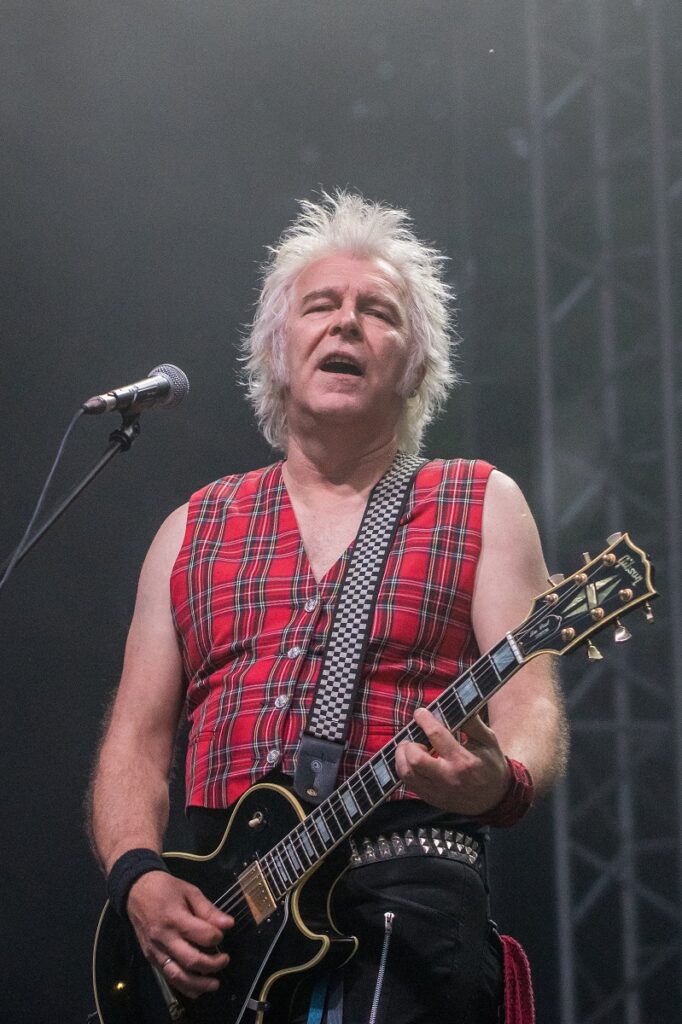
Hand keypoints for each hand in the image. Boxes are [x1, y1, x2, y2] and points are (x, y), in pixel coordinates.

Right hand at [126, 870, 233, 998]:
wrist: (136, 892)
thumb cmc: (165, 888)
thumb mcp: (190, 891)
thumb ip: (208, 910)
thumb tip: (229, 924)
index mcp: (175, 918)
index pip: (201, 935)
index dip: (216, 937)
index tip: (222, 933)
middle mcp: (164, 938)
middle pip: (191, 960)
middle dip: (212, 964)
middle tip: (225, 960)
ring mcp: (156, 951)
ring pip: (177, 976)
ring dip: (198, 984)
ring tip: (215, 984)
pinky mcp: (151, 958)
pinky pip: (167, 977)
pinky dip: (183, 986)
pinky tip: (197, 989)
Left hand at [395, 709, 509, 815]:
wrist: (495, 799)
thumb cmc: (491, 766)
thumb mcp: (489, 741)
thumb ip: (473, 722)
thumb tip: (457, 704)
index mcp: (464, 761)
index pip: (437, 736)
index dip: (425, 720)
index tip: (420, 713)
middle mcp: (448, 778)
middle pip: (415, 759)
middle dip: (409, 743)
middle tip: (414, 737)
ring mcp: (437, 791)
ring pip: (406, 773)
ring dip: (402, 756)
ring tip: (411, 748)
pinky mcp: (430, 799)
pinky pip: (408, 783)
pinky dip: (404, 768)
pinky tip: (412, 761)